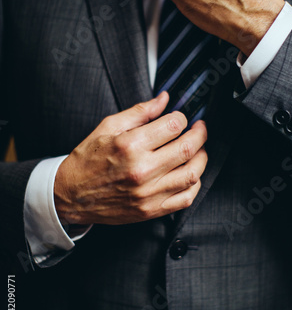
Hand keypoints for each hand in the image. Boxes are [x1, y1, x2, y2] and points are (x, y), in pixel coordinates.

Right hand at [54, 92, 207, 224]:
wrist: (71, 195)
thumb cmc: (88, 160)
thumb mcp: (108, 127)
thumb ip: (140, 112)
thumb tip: (164, 99)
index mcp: (130, 145)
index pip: (173, 125)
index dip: (182, 118)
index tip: (182, 117)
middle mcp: (142, 170)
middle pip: (187, 148)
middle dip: (200, 134)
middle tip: (199, 129)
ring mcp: (148, 193)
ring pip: (192, 173)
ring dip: (202, 158)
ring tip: (198, 150)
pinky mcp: (151, 210)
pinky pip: (185, 198)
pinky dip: (194, 184)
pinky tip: (190, 173)